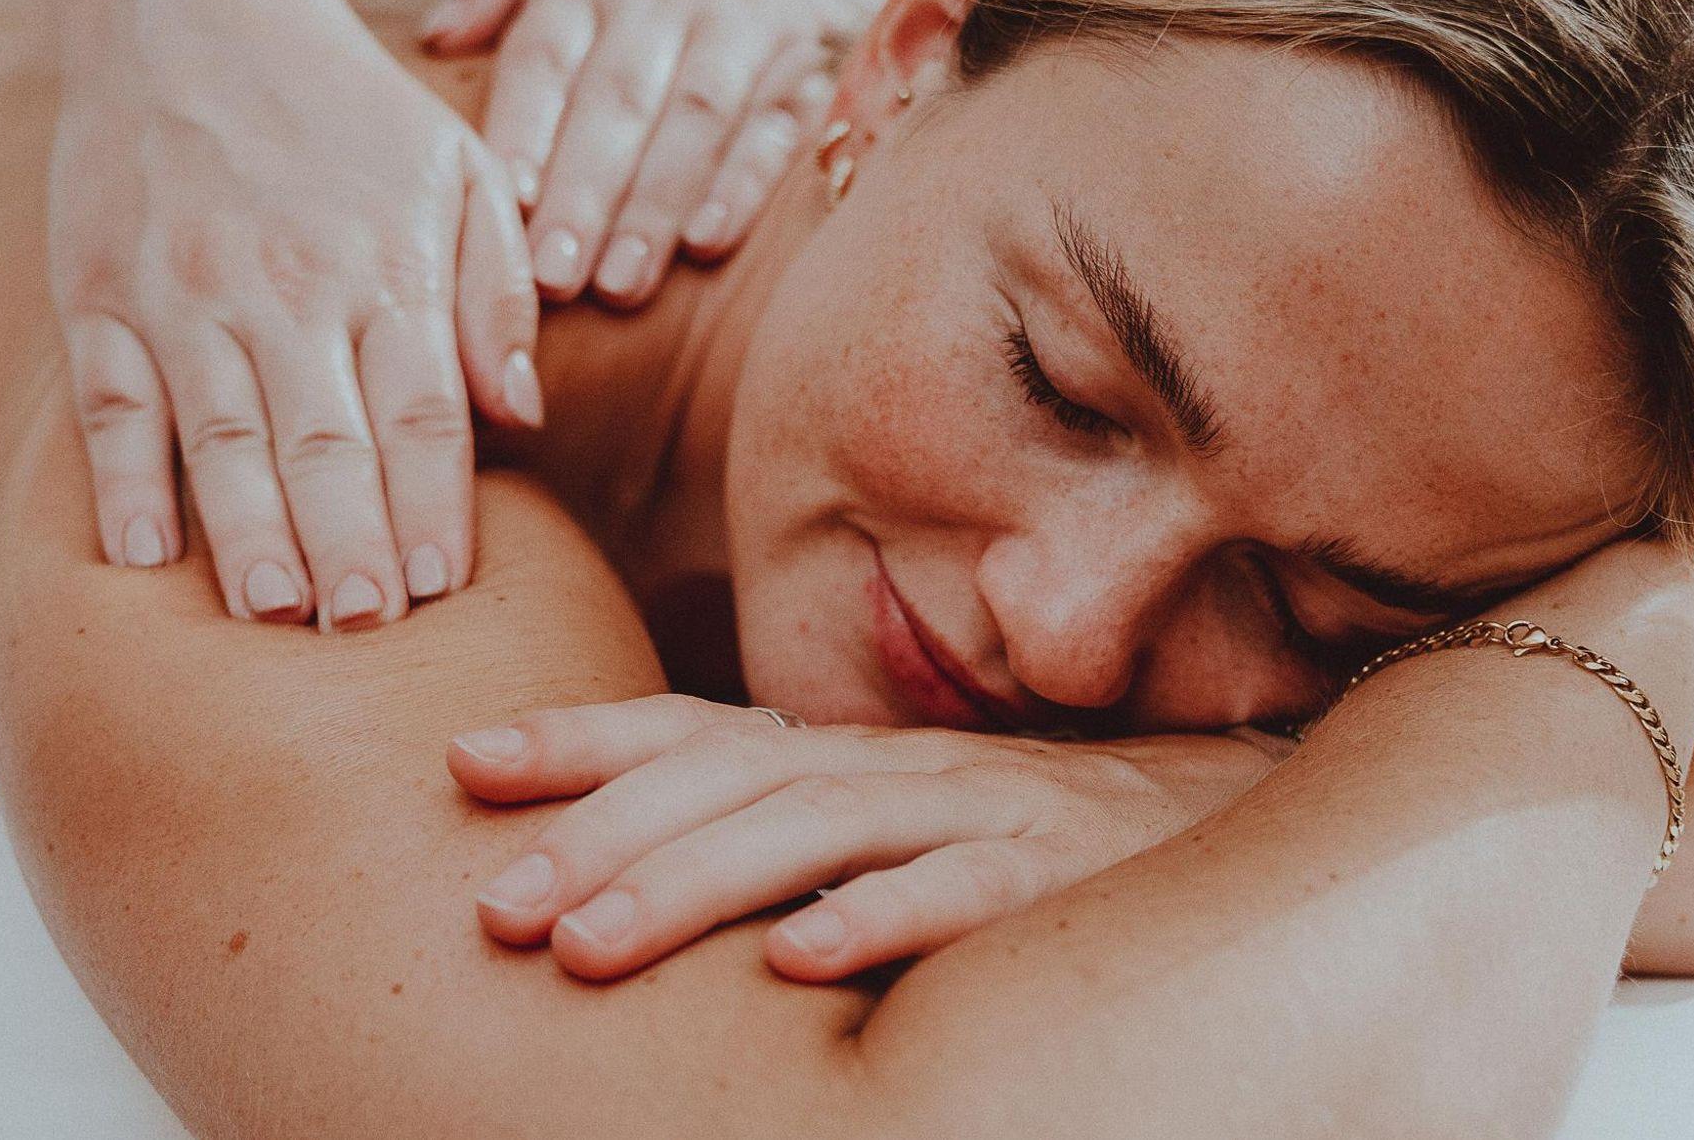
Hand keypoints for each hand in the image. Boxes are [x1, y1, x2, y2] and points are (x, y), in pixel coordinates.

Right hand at [48, 0, 541, 626]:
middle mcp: (289, 286)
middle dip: (352, 544)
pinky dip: (126, 481)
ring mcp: (188, 293)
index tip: (445, 590)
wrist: (191, 7)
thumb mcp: (458, 171)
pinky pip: (112, 403)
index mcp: (388, 265)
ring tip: (278, 616)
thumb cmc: (349, 106)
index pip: (422, 413)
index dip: (434, 506)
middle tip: (369, 633)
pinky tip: (145, 557)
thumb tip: (525, 411)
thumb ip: (496, 293)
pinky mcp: (102, 293)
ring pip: (224, 434)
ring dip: (250, 532)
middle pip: (327, 441)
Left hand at [420, 0, 910, 305]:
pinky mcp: (818, 55)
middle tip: (552, 278)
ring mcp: (747, 22)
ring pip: (697, 119)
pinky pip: (781, 121)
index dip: (525, 130)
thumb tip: (431, 38)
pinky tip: (710, 241)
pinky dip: (747, 181)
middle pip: (618, 99)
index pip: (546, 56)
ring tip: (621, 284)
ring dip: (656, 203)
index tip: (504, 203)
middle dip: (584, 191)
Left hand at [447, 694, 1283, 981]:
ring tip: (587, 943)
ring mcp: (979, 807)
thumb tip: (638, 881)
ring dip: (694, 885)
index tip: (464, 760)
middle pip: (727, 784)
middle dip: (600, 837)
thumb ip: (795, 835)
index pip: (692, 728)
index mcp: (846, 752)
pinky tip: (798, 964)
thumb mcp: (898, 825)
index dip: (580, 738)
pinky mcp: (1057, 871)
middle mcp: (898, 765)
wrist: (1229, 813)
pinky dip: (879, 920)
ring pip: (816, 830)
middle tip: (494, 906)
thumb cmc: (1032, 836)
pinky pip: (961, 894)